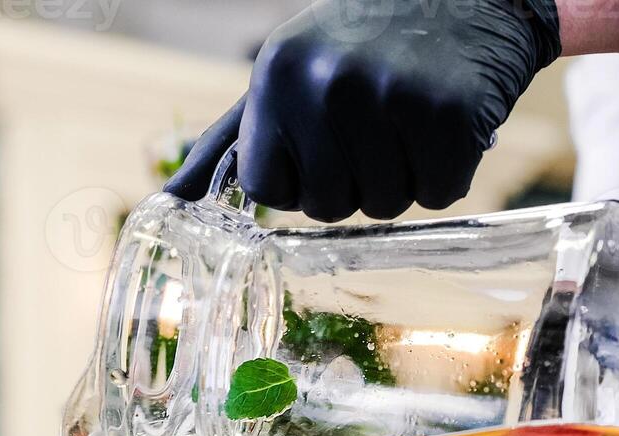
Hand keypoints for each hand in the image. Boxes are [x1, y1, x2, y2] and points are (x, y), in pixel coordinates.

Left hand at [166, 0, 560, 221]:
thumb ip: (228, 143)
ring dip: (403, 179)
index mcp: (275, 75)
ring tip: (410, 122)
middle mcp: (324, 83)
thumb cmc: (364, 46)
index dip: (301, 180)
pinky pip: (438, 194)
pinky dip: (448, 173)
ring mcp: (388, 95)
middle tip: (376, 129)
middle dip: (355, 184)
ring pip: (383, 207)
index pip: (265, 189)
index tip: (324, 143)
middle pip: (327, 206)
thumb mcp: (284, 76)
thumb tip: (170, 202)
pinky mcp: (447, 113)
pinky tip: (445, 125)